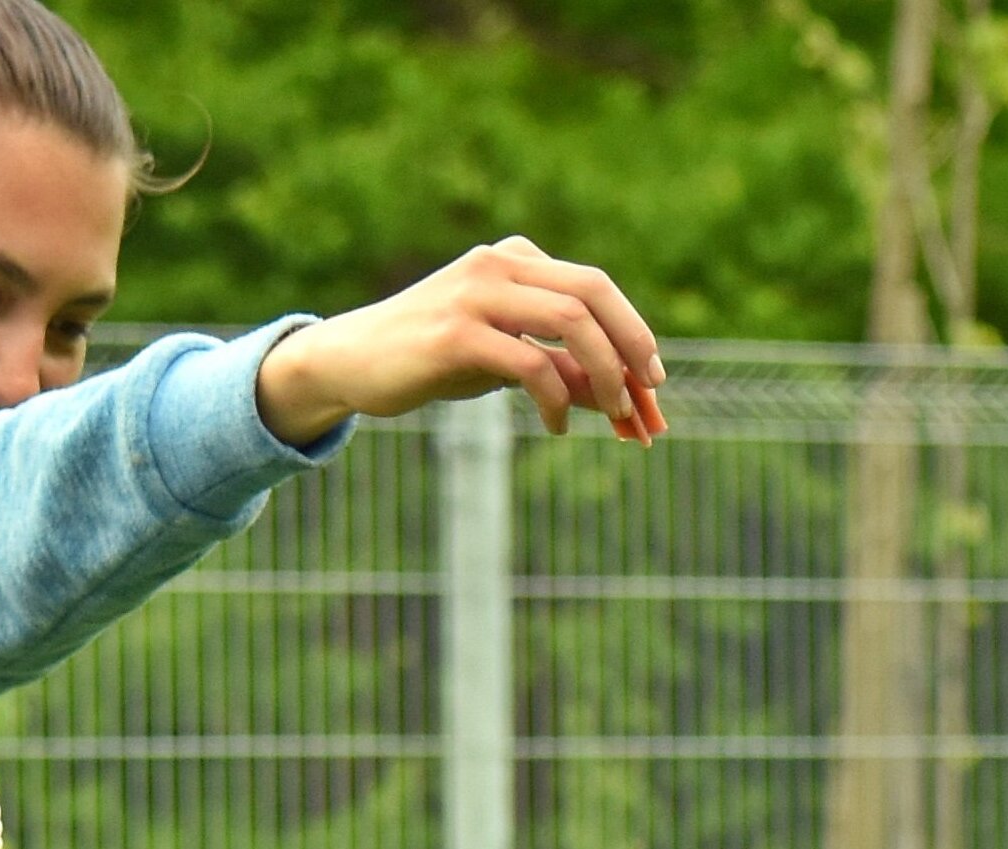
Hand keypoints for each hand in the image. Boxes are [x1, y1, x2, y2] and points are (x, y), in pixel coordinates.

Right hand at [256, 239, 667, 446]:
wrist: (352, 362)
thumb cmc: (432, 361)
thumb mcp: (505, 362)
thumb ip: (558, 370)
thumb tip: (618, 398)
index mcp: (516, 259)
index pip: (595, 287)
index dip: (634, 335)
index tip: (655, 386)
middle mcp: (500, 264)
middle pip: (593, 292)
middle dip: (632, 348)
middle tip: (650, 398)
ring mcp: (477, 293)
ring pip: (571, 319)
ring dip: (605, 373)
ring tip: (614, 415)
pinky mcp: (456, 332)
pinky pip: (530, 361)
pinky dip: (557, 400)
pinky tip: (557, 429)